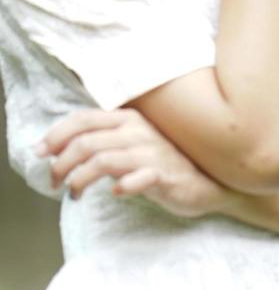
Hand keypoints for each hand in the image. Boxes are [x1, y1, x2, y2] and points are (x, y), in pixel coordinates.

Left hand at [37, 108, 227, 218]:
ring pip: (102, 160)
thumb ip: (105, 139)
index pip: (84, 118)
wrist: (206, 177)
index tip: (39, 152)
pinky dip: (122, 185)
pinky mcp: (163, 174)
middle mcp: (137, 131)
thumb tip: (62, 148)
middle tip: (54, 181)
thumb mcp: (132, 142)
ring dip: (80, 179)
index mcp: (128, 118)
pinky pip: (138, 178)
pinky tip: (116, 192)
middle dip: (61, 162)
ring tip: (74, 193)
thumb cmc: (162, 160)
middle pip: (86, 141)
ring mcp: (151, 152)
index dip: (56, 134)